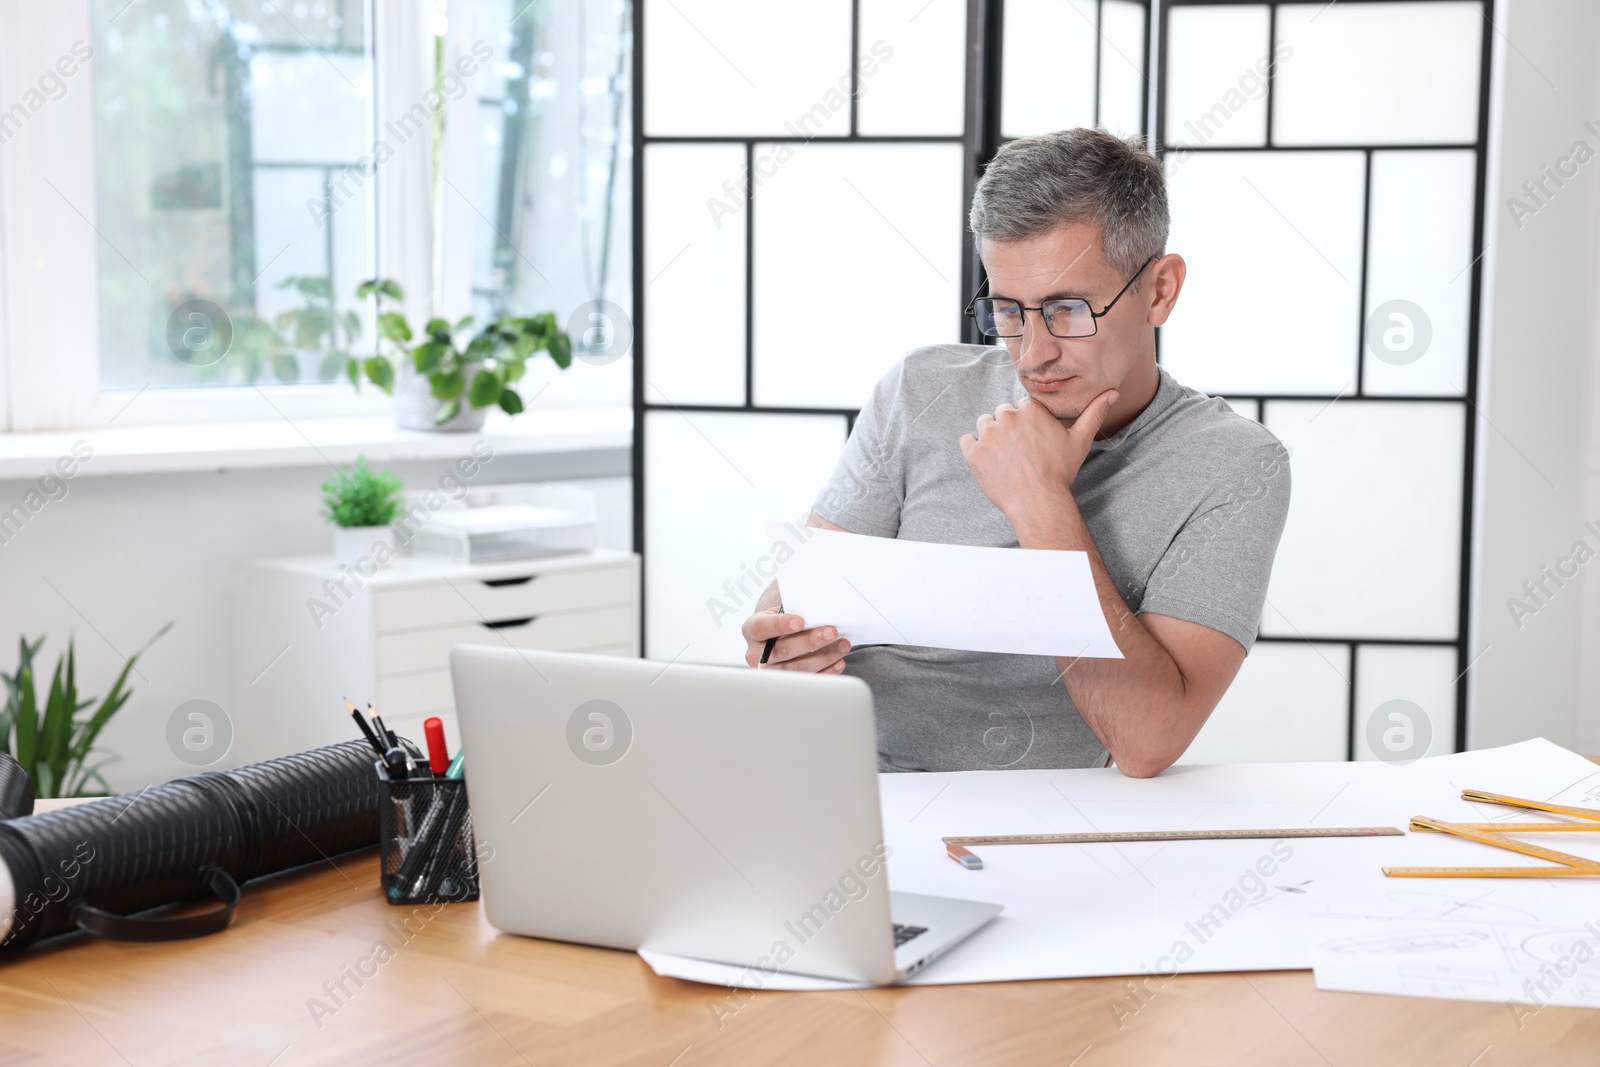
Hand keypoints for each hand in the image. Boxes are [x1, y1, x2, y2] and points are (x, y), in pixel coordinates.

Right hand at [742, 609, 850, 672]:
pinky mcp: (785, 684)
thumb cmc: (784, 618)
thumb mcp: (784, 608)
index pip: (762, 628)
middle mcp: (756, 653)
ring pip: (796, 669)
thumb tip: (819, 610)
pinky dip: (826, 672)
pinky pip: (807, 681)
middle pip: (783, 650)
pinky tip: (838, 661)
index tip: (801, 621)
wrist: (779, 634)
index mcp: (752, 629)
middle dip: (810, 642)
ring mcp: (770, 671)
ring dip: (823, 657)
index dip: (781, 625)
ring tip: (842, 646)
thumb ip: (797, 609)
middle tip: (831, 632)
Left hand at [958, 390, 1117, 528]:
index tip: (1033, 441)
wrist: (1038, 502)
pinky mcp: (973, 452)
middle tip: (1020, 452)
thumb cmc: (1060, 472)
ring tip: (1006, 457)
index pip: (1022, 407)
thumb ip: (1094, 413)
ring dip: (991, 436)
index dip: (1028, 424)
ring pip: (984, 424)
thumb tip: (1113, 393)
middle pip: (1002, 413)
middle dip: (1009, 428)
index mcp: (1030, 409)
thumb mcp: (1080, 441)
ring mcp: (988, 434)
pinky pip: (966, 441)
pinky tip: (989, 461)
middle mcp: (1007, 416)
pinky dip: (974, 449)